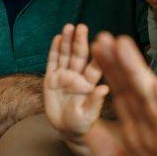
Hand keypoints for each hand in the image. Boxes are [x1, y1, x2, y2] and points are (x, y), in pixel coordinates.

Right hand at [44, 23, 107, 138]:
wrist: (67, 128)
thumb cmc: (82, 124)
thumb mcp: (88, 117)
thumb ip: (95, 102)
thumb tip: (105, 89)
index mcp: (90, 84)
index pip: (94, 67)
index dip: (97, 55)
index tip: (100, 42)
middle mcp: (78, 77)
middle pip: (79, 56)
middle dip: (80, 41)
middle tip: (81, 27)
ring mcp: (64, 77)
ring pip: (66, 55)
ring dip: (67, 41)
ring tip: (68, 27)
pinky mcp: (51, 80)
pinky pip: (53, 62)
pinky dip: (54, 50)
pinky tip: (57, 38)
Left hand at [90, 33, 156, 155]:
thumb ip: (107, 151)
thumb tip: (86, 130)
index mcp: (139, 138)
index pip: (121, 98)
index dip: (108, 74)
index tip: (93, 49)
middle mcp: (154, 133)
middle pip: (133, 92)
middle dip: (117, 65)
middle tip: (102, 36)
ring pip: (150, 100)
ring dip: (136, 72)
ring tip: (124, 45)